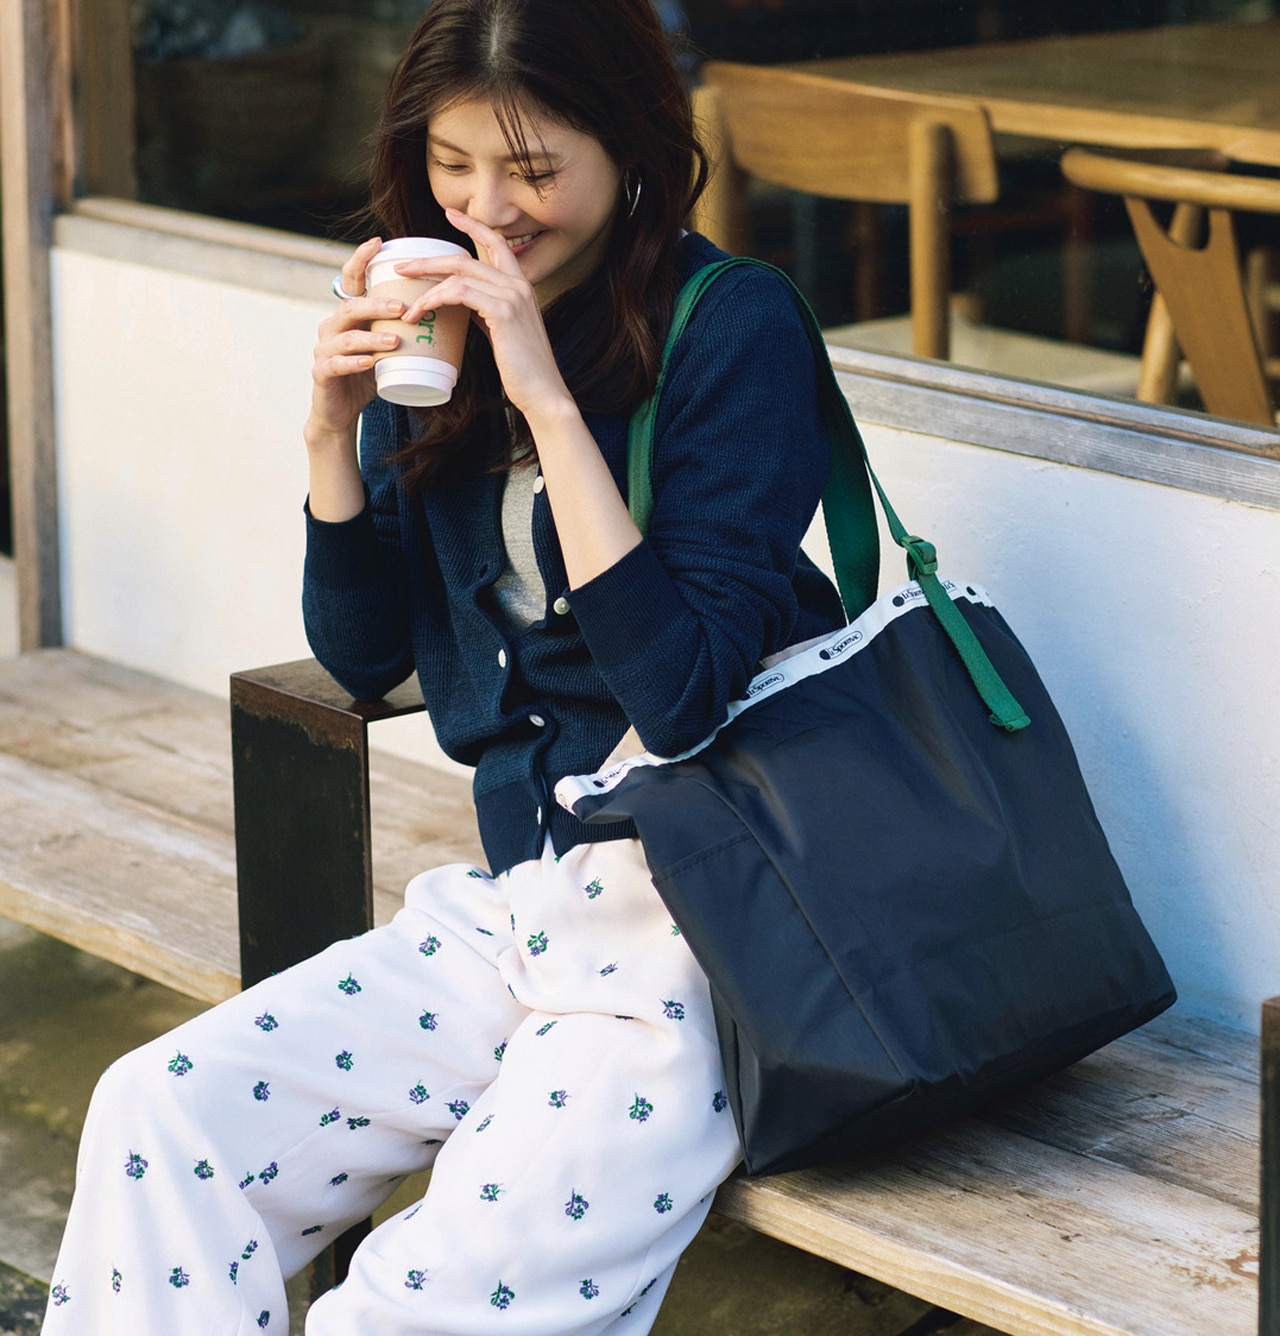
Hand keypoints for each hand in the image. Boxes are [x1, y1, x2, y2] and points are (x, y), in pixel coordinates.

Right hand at [306, 237, 408, 444]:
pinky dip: (354, 363)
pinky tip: (370, 362)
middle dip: (377, 304)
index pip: (352, 282)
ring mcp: (323, 349)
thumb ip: (406, 329)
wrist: (342, 413)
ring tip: (396, 341)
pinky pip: (336, 364)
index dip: (361, 260)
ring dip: (372, 338)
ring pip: (346, 336)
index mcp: (348, 315)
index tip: (379, 243)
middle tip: (404, 308)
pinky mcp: (321, 373)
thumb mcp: (388, 349)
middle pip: (352, 307)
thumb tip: (451, 311)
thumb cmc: (369, 376)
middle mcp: (331, 326)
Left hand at [389, 209, 574, 421]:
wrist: (543, 393)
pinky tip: (422, 311)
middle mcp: (519, 285)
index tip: (452, 215)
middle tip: (403, 265)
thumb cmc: (523, 370)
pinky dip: (435, 298)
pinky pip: (459, 292)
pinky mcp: (503, 312)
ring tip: (406, 299)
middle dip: (430, 259)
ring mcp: (512, 296)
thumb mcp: (504, 333)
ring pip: (459, 273)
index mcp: (521, 287)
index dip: (474, 227)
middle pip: (467, 257)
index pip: (497, 244)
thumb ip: (487, 312)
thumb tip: (461, 306)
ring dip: (426, 284)